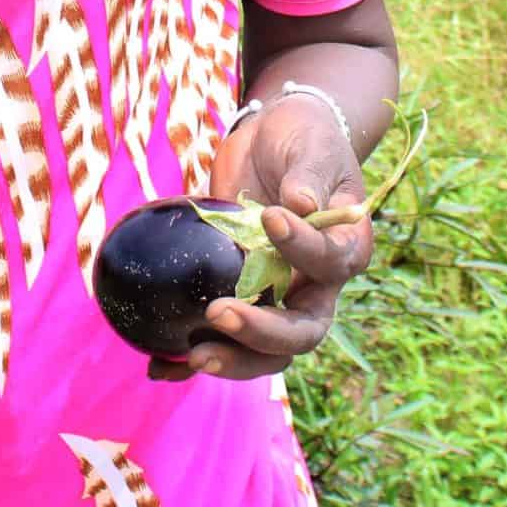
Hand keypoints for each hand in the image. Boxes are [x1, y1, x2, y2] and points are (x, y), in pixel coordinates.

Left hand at [155, 94, 372, 382]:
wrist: (275, 139)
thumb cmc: (303, 138)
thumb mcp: (311, 145)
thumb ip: (307, 173)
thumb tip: (302, 205)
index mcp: (345, 248)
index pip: (329, 264)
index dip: (302, 249)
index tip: (269, 217)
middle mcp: (316, 285)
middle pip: (301, 331)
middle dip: (263, 332)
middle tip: (220, 314)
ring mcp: (277, 295)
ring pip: (266, 349)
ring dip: (233, 358)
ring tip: (194, 355)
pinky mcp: (242, 294)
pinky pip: (224, 340)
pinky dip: (192, 360)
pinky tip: (161, 367)